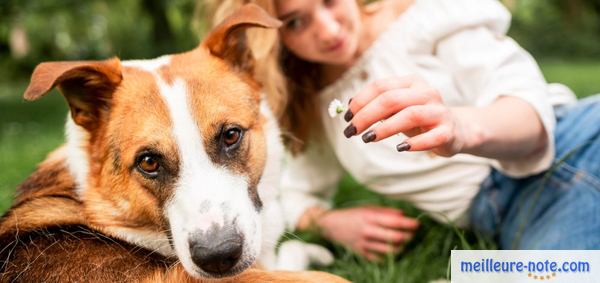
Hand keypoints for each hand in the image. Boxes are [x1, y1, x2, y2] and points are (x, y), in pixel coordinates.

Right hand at [315, 206, 418, 260]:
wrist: (331, 226)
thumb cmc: (353, 215)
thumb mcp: (368, 208)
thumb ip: (386, 211)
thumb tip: (403, 215)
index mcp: (370, 217)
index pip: (395, 222)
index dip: (409, 224)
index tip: (417, 223)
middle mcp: (368, 231)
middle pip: (395, 238)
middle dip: (409, 236)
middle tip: (412, 233)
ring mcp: (365, 244)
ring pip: (390, 250)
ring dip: (402, 247)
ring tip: (404, 242)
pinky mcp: (362, 254)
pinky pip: (381, 258)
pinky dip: (389, 255)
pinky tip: (392, 250)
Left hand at [344, 75, 465, 156]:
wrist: (455, 129)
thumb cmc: (419, 118)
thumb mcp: (397, 108)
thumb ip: (377, 105)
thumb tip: (349, 106)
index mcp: (411, 82)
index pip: (381, 86)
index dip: (360, 101)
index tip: (346, 117)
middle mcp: (426, 93)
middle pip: (391, 99)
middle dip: (366, 115)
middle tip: (351, 131)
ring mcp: (439, 111)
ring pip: (410, 115)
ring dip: (385, 128)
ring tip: (368, 139)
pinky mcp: (448, 131)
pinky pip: (431, 137)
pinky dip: (414, 143)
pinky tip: (400, 148)